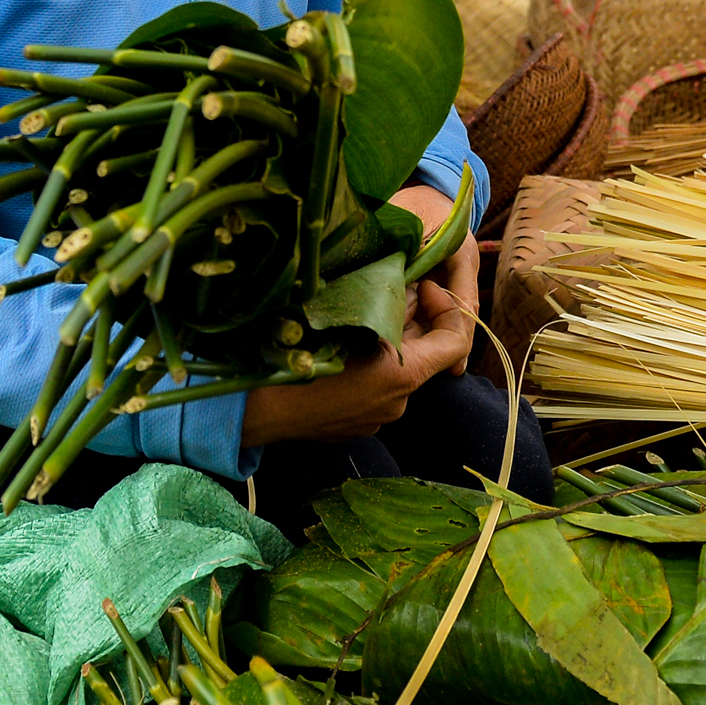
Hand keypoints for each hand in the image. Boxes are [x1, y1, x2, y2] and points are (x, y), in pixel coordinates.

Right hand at [239, 182, 478, 447]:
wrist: (250, 408)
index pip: (455, 340)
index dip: (448, 307)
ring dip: (388, 341)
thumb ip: (383, 295)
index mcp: (402, 375)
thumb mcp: (344, 312)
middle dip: (411, 319)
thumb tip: (407, 276)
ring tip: (358, 315)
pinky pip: (373, 390)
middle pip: (423, 354)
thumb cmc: (296, 353)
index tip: (424, 285)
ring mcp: (376, 419)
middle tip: (385, 289)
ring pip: (396, 371)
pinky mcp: (354, 427)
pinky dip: (368, 365)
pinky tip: (339, 348)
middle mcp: (397, 403)